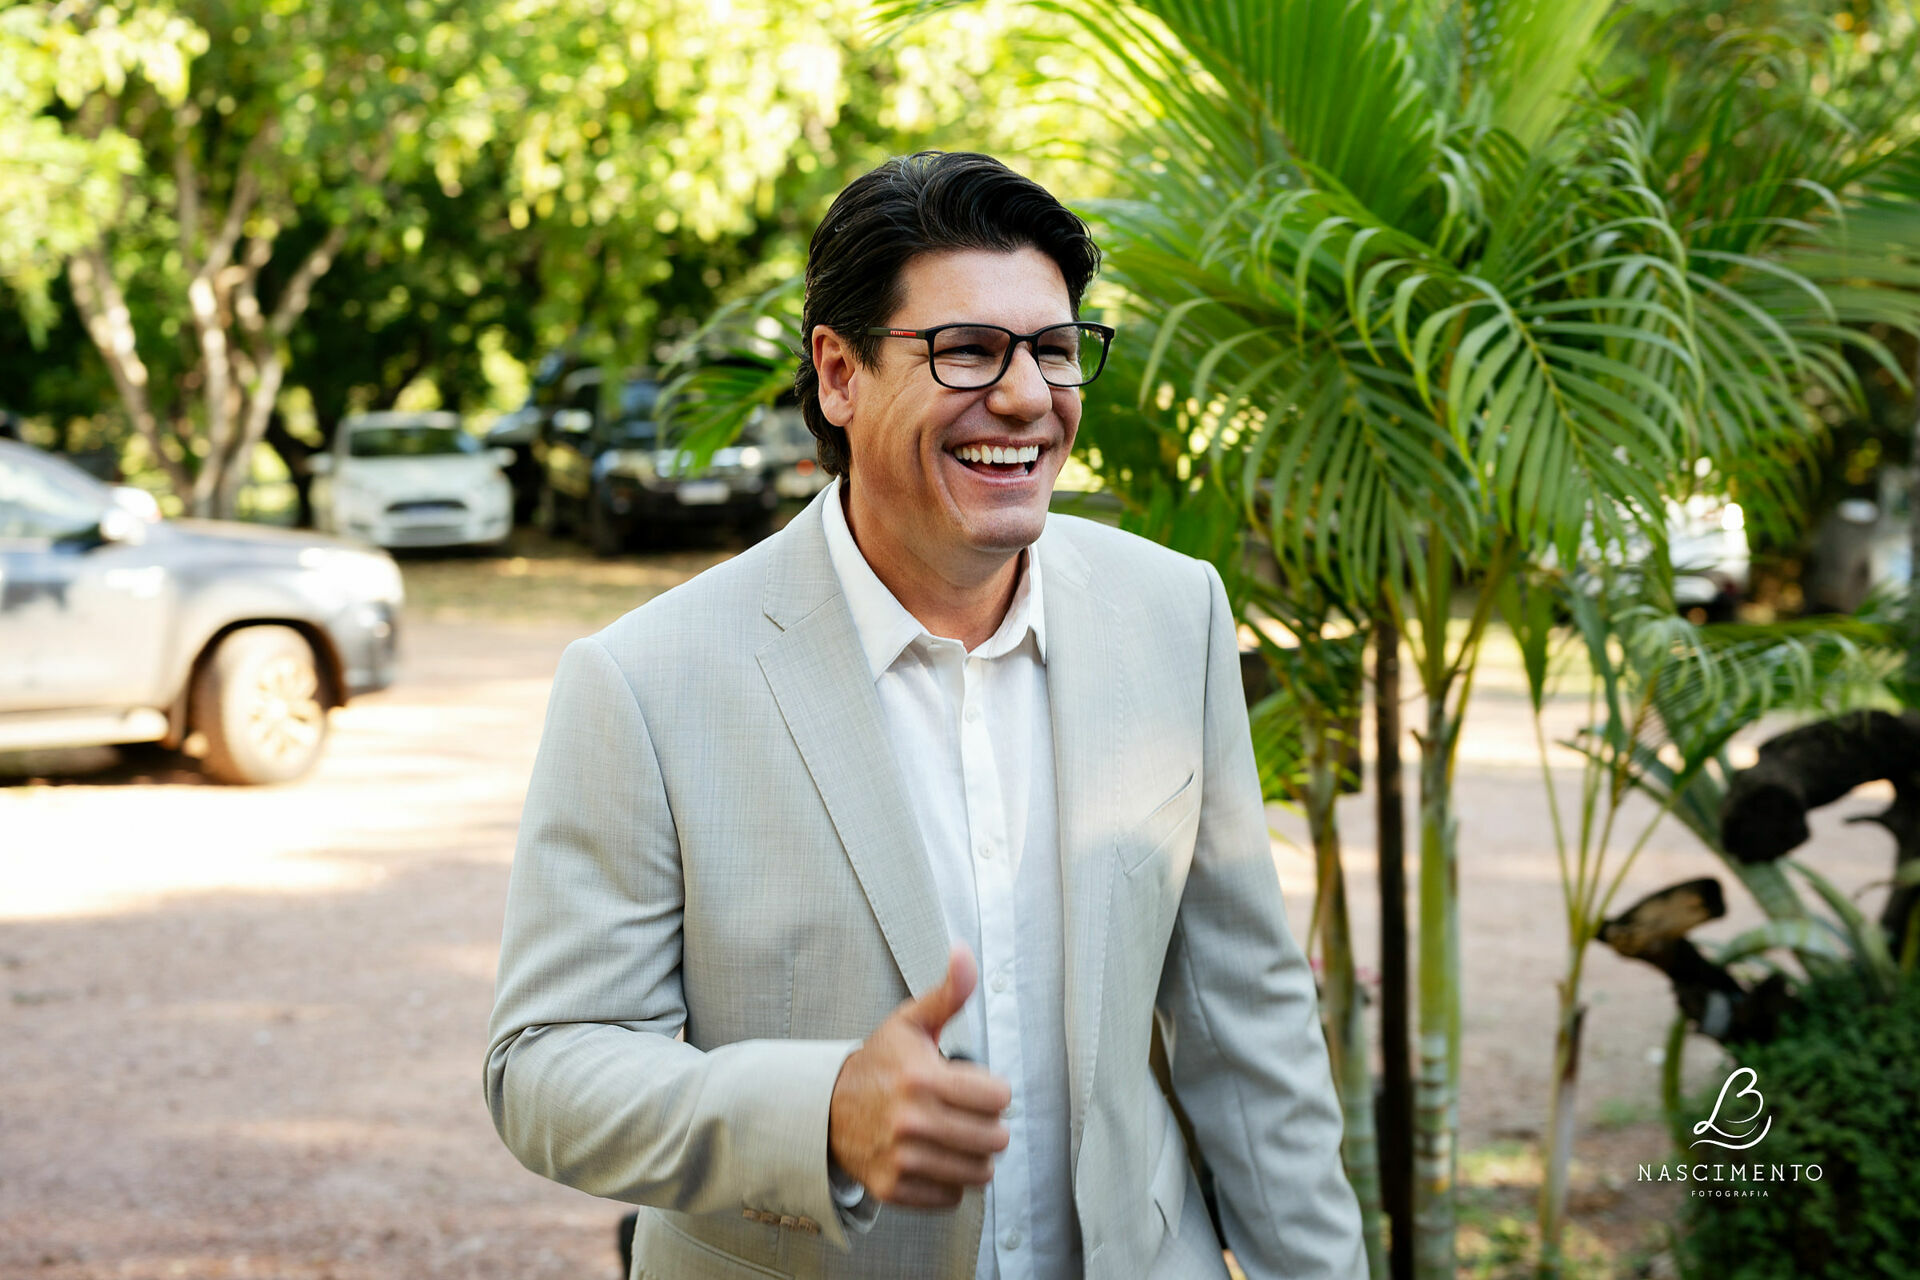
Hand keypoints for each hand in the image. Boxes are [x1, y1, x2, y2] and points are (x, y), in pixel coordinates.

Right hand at [828, 944, 1010, 1208]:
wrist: (825, 1108)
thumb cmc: (879, 1064)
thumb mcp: (911, 1022)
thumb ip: (948, 992)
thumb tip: (965, 953)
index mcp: (921, 1078)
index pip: (998, 1098)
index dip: (993, 1090)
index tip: (975, 1085)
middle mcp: (911, 1121)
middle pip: (994, 1139)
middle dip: (988, 1125)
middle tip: (969, 1114)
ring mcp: (901, 1159)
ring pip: (979, 1172)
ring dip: (974, 1156)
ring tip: (956, 1136)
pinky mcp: (893, 1188)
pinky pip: (951, 1196)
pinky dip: (949, 1180)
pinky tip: (934, 1157)